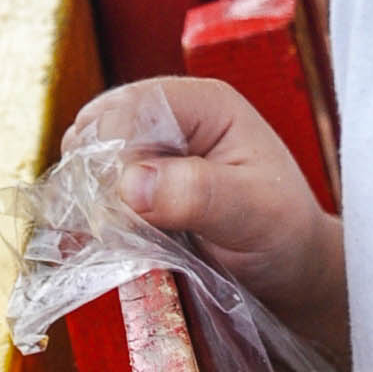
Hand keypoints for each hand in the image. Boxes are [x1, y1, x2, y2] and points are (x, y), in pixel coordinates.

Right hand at [68, 76, 347, 362]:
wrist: (288, 267)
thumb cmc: (284, 233)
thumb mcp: (255, 214)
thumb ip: (199, 194)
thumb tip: (130, 185)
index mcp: (204, 104)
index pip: (133, 107)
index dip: (114, 152)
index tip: (120, 205)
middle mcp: (170, 117)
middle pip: (99, 127)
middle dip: (93, 176)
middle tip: (108, 227)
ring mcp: (149, 149)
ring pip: (87, 158)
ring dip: (85, 198)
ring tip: (105, 238)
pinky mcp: (135, 182)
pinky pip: (90, 188)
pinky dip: (85, 214)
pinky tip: (96, 243)